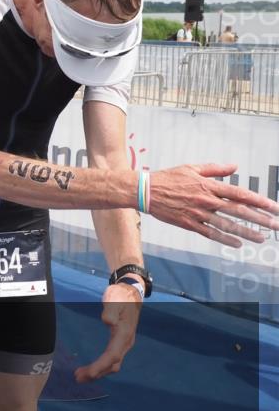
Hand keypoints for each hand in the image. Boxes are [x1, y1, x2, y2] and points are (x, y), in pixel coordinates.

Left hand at [75, 282, 140, 382]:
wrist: (131, 294)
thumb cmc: (120, 296)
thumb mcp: (115, 298)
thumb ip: (111, 310)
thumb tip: (106, 321)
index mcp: (124, 334)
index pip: (112, 355)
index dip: (100, 366)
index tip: (88, 373)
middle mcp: (125, 343)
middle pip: (112, 364)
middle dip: (96, 372)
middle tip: (77, 378)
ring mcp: (123, 344)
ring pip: (112, 364)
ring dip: (97, 372)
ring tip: (80, 376)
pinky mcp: (119, 343)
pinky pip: (111, 360)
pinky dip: (101, 367)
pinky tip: (91, 368)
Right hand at [149, 164, 278, 246]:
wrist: (144, 191)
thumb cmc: (167, 178)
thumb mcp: (191, 168)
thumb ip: (215, 169)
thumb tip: (234, 167)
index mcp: (208, 186)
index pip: (239, 194)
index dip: (259, 201)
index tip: (274, 207)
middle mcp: (206, 200)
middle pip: (238, 211)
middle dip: (260, 219)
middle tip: (276, 225)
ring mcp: (198, 213)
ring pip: (227, 225)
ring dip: (246, 232)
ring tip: (262, 238)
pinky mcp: (189, 223)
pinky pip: (210, 233)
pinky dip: (225, 239)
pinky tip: (237, 243)